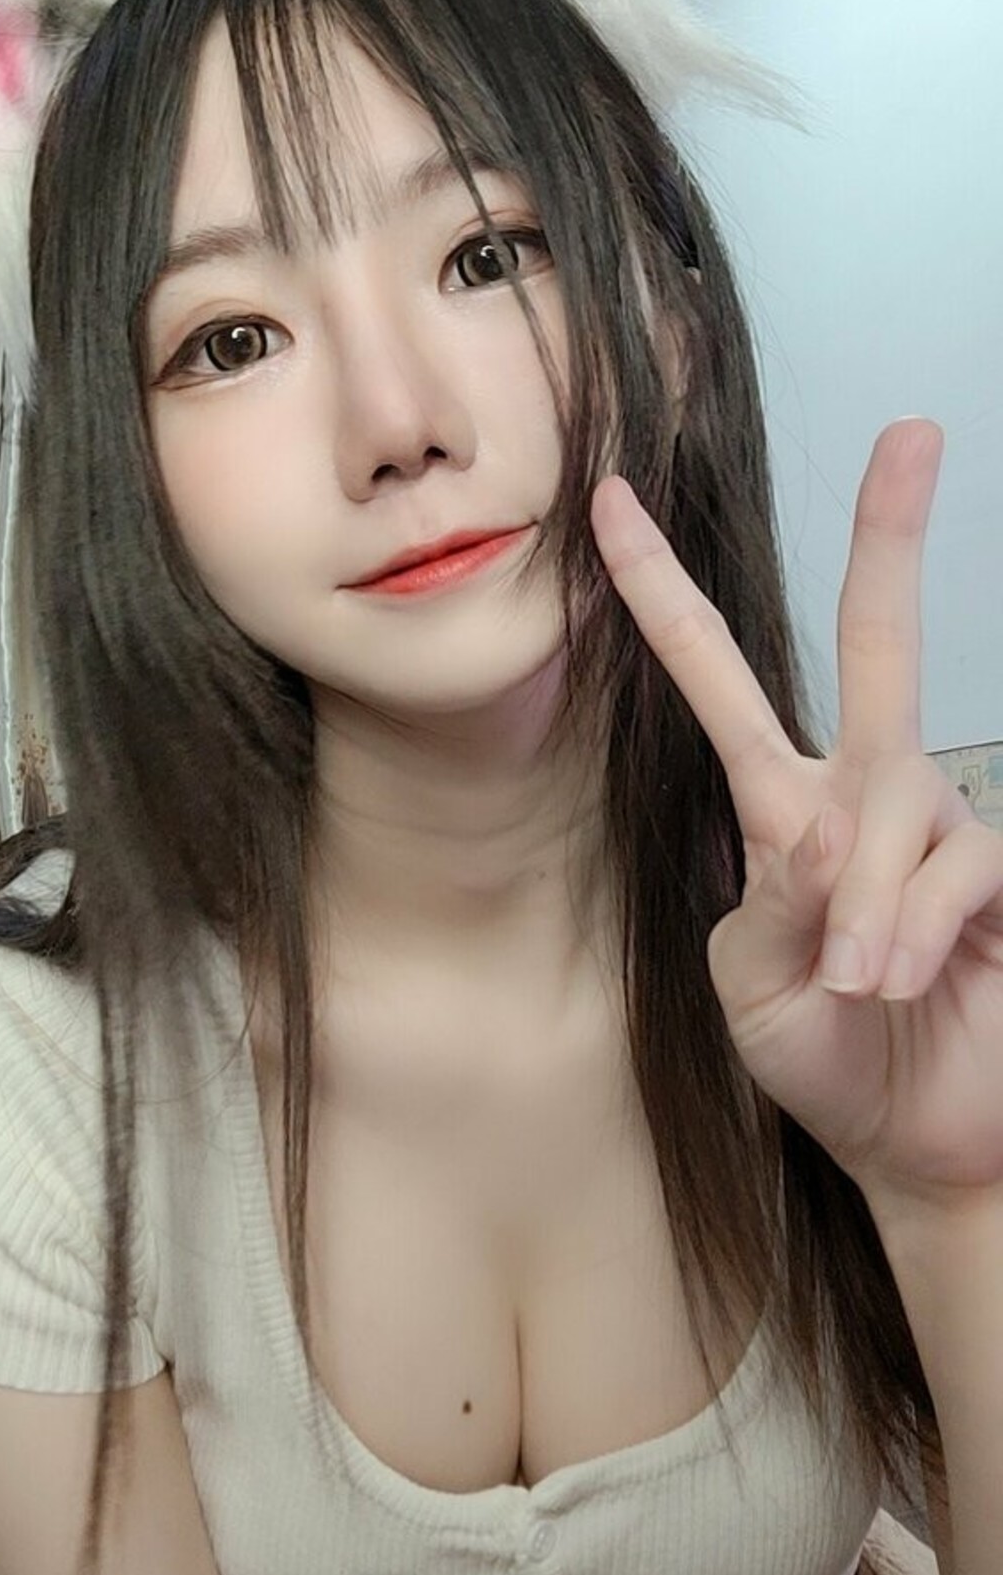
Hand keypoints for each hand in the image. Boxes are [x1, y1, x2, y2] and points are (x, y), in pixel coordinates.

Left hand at [590, 418, 1002, 1214]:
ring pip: (900, 801)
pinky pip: (956, 865)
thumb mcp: (749, 987)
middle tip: (913, 432)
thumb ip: (770, 903)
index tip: (611, 504)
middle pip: (876, 644)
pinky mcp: (999, 872)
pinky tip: (900, 981)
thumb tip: (822, 839)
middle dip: (891, 537)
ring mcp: (937, 826)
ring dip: (867, 907)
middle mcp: (861, 796)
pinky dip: (912, 930)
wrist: (918, 1142)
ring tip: (857, 985)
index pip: (716, 680)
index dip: (661, 595)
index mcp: (779, 811)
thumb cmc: (823, 1062)